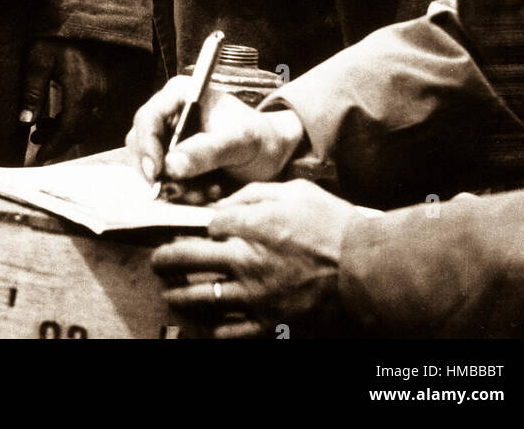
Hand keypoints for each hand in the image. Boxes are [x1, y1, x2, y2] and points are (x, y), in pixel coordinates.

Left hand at [22, 38, 150, 162]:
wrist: (81, 17)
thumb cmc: (56, 36)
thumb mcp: (38, 59)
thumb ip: (32, 91)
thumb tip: (25, 121)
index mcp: (82, 90)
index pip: (71, 130)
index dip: (56, 146)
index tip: (40, 157)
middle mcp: (97, 93)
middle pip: (80, 130)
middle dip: (58, 141)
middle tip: (36, 141)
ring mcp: (102, 89)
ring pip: (85, 122)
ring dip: (64, 130)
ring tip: (39, 129)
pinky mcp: (102, 85)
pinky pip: (89, 111)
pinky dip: (72, 119)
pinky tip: (54, 116)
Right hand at [125, 75, 304, 187]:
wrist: (272, 156)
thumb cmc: (260, 138)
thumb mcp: (239, 141)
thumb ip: (207, 151)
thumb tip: (171, 166)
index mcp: (180, 95)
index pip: (147, 118)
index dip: (146, 146)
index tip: (156, 174)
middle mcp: (169, 115)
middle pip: (140, 146)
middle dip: (159, 173)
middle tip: (183, 192)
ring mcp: (169, 140)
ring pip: (150, 169)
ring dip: (173, 187)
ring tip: (207, 192)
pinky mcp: (173, 163)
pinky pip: (163, 183)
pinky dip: (181, 194)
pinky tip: (207, 193)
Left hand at [152, 179, 353, 337]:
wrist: (366, 271)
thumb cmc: (334, 227)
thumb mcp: (296, 191)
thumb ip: (256, 193)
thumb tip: (226, 201)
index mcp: (250, 225)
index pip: (204, 225)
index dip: (193, 226)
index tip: (189, 229)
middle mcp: (245, 261)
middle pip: (188, 258)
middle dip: (165, 258)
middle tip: (157, 260)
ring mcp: (255, 296)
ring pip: (200, 297)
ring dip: (178, 294)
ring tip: (170, 293)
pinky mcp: (269, 324)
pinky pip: (229, 331)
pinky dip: (213, 328)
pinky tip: (206, 324)